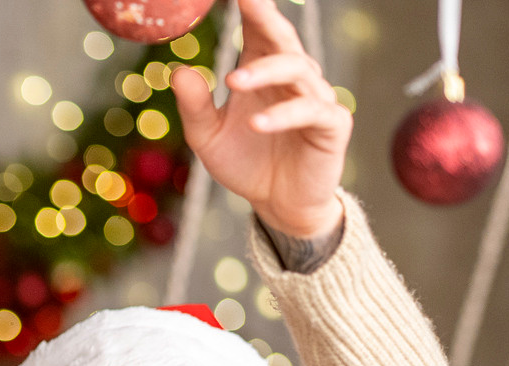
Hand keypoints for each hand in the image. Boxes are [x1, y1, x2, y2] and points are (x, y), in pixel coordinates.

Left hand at [172, 0, 349, 239]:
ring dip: (264, 72)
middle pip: (282, 39)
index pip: (258, 29)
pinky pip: (311, 111)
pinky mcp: (331, 125)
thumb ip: (194, 106)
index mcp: (263, 70)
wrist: (278, 204)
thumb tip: (177, 71)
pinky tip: (257, 123)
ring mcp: (316, 97)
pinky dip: (284, 114)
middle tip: (248, 0)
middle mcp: (292, 77)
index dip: (251, 8)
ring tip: (232, 81)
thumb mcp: (208, 137)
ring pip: (297, 70)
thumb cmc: (246, 161)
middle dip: (266, 17)